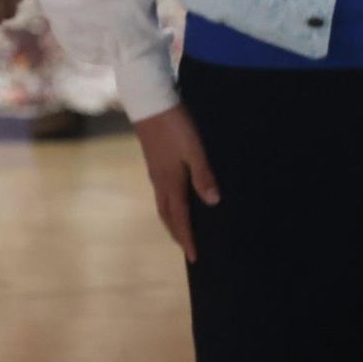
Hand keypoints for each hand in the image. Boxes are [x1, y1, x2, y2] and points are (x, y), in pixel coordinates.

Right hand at [132, 103, 219, 263]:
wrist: (149, 103)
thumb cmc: (175, 127)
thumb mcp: (195, 150)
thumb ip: (203, 176)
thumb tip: (213, 203)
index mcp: (171, 182)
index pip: (180, 217)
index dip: (187, 238)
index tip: (194, 257)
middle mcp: (160, 181)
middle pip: (167, 214)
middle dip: (176, 233)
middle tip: (187, 248)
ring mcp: (155, 171)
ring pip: (162, 204)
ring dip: (171, 220)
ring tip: (181, 228)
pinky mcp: (153, 162)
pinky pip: (161, 192)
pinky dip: (169, 204)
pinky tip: (175, 198)